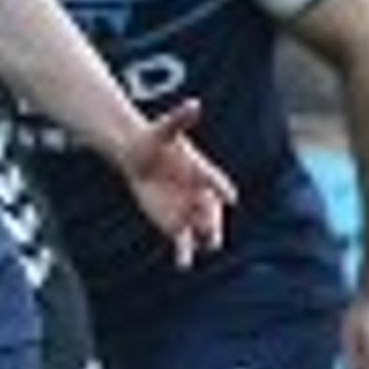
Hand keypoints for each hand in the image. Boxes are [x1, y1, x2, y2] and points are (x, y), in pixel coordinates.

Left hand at [120, 101, 235, 266]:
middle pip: (212, 210)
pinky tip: (183, 264)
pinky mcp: (174, 224)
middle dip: (214, 220)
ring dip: (204, 237)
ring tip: (207, 246)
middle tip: (213, 227)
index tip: (230, 197)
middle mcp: (198, 193)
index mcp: (201, 170)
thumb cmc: (155, 139)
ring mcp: (187, 210)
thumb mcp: (165, 128)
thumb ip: (180, 119)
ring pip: (201, 229)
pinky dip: (184, 253)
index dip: (221, 188)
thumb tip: (194, 104)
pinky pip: (182, 242)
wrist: (138, 156)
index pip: (214, 180)